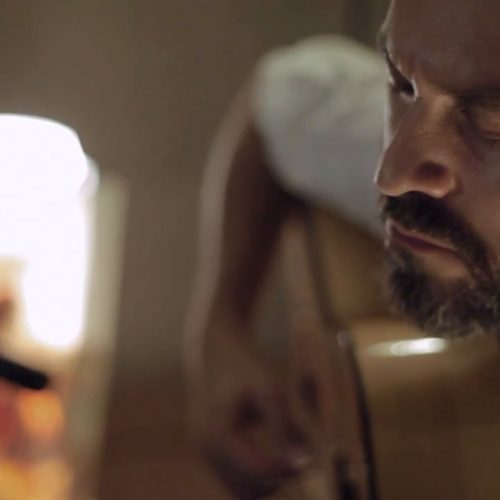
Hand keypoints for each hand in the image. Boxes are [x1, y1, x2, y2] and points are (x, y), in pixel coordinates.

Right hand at [185, 326, 310, 497]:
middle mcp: (205, 447)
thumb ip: (285, 427)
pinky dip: (256, 474)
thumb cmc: (248, 367)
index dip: (287, 470)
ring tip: (286, 454)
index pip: (257, 471)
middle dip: (278, 479)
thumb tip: (304, 463)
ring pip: (242, 490)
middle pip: (249, 489)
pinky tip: (271, 453)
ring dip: (268, 481)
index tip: (310, 458)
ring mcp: (203, 452)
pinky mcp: (208, 452)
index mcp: (218, 432)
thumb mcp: (271, 389)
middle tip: (301, 457)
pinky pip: (235, 479)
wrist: (219, 352)